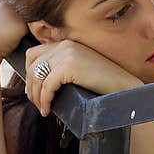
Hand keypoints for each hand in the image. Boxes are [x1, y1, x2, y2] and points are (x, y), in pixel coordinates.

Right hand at [0, 0, 29, 62]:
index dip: (5, 11)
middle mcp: (10, 2)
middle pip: (18, 7)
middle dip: (14, 15)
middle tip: (3, 28)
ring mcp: (18, 13)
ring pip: (25, 17)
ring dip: (19, 24)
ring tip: (6, 33)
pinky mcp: (24, 26)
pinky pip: (28, 29)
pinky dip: (22, 35)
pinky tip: (12, 38)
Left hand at [25, 40, 142, 115]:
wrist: (124, 86)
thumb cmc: (104, 83)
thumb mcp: (81, 69)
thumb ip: (63, 68)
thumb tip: (41, 82)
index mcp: (66, 43)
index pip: (34, 54)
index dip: (29, 73)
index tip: (33, 89)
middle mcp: (64, 45)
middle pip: (32, 65)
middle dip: (31, 87)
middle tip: (36, 102)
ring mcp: (66, 54)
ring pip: (37, 77)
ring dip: (36, 96)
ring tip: (42, 109)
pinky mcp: (69, 66)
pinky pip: (47, 86)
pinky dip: (45, 100)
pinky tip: (47, 110)